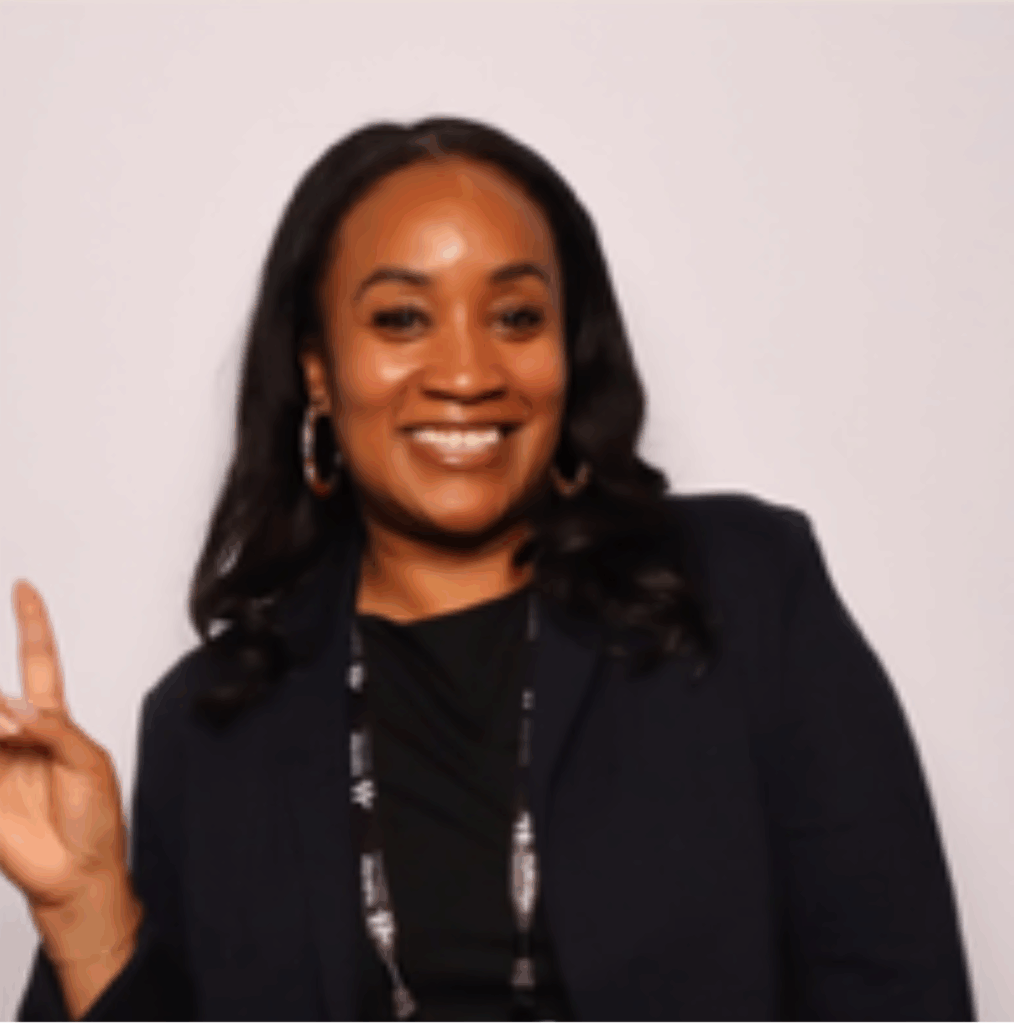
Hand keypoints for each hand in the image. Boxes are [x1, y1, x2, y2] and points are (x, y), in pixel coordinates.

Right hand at [0, 581, 140, 975]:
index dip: (31, 624)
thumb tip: (10, 706)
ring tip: (4, 738)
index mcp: (54, 721)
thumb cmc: (94, 820)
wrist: (77, 875)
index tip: (24, 587)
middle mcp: (17, 734)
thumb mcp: (88, 764)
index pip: (38, 660)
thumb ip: (53, 730)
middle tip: (6, 723)